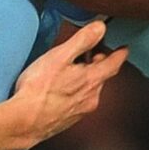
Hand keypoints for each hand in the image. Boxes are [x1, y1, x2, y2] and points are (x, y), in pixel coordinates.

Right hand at [12, 21, 127, 143]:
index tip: (124, 49)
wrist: (25, 121)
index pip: (113, 64)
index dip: (120, 54)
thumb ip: (82, 40)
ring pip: (90, 90)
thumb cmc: (39, 89)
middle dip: (99, 65)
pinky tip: (62, 90)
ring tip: (74, 71)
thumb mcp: (60, 56)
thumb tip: (100, 28)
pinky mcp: (68, 120)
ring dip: (86, 79)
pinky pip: (79, 102)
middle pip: (101, 77)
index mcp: (91, 80)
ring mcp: (80, 111)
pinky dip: (76, 92)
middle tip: (93, 55)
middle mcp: (90, 97)